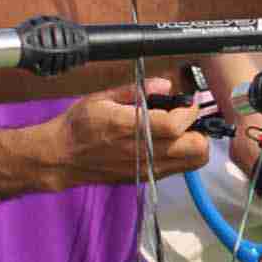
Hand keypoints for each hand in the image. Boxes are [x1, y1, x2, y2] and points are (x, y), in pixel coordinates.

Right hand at [30, 76, 211, 187]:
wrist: (62, 157)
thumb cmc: (79, 125)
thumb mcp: (102, 98)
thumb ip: (136, 90)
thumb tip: (164, 84)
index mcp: (131, 127)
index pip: (176, 124)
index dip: (190, 110)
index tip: (188, 101)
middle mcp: (144, 152)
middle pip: (196, 148)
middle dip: (200, 130)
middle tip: (188, 117)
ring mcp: (148, 168)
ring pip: (193, 163)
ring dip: (195, 144)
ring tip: (182, 130)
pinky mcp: (147, 177)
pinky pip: (179, 169)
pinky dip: (184, 155)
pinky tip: (169, 142)